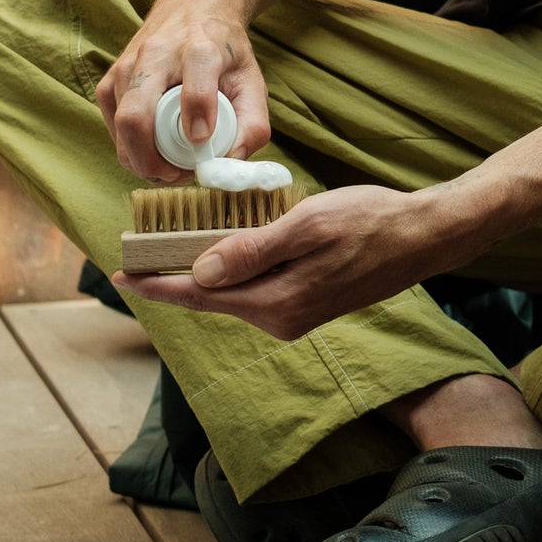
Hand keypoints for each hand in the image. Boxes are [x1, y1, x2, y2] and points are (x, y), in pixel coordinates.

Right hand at [95, 0, 271, 183]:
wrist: (196, 7)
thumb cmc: (225, 51)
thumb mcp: (252, 81)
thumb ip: (253, 125)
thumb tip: (229, 164)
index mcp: (201, 49)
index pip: (196, 91)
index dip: (197, 123)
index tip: (202, 145)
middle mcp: (158, 54)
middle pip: (136, 116)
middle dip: (150, 160)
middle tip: (176, 175)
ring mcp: (128, 65)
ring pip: (120, 125)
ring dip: (140, 158)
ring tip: (169, 165)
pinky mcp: (111, 77)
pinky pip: (112, 123)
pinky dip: (129, 145)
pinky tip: (152, 148)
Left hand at [113, 185, 454, 337]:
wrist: (423, 237)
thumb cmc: (370, 222)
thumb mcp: (307, 225)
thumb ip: (253, 251)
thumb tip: (201, 272)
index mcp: (276, 304)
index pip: (200, 296)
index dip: (156, 285)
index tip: (117, 276)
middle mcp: (281, 320)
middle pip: (213, 297)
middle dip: (176, 275)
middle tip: (140, 251)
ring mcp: (295, 315)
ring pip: (235, 292)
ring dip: (209, 269)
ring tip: (181, 240)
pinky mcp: (307, 304)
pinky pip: (258, 289)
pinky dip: (239, 269)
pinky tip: (233, 245)